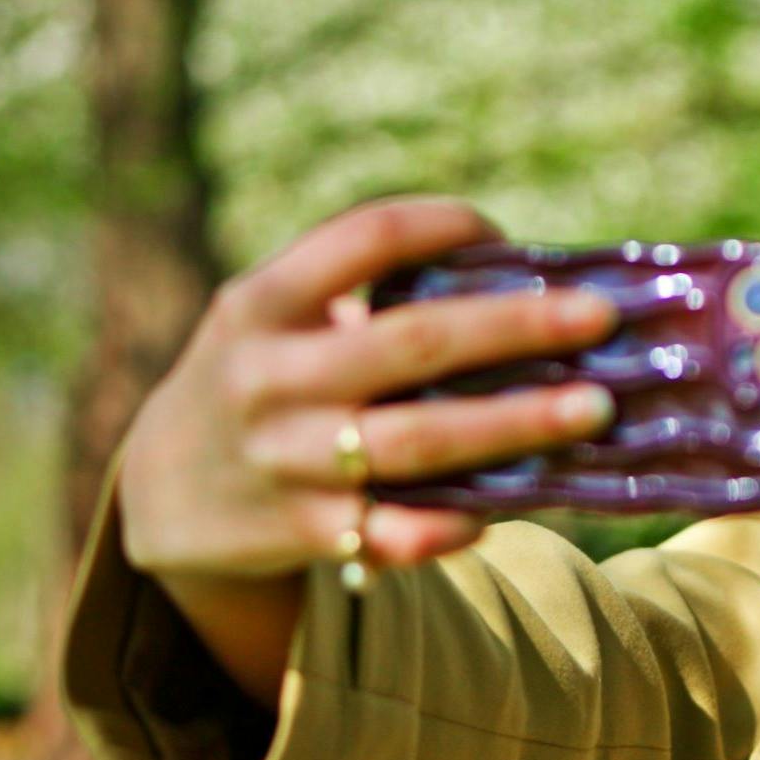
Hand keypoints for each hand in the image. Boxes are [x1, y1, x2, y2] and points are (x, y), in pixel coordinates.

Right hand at [116, 197, 619, 587]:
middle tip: (599, 318)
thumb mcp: (269, 320)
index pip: (363, 240)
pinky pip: (393, 532)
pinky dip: (450, 522)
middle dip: (515, 327)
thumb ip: (357, 299)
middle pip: (411, 342)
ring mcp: (284, 460)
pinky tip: (505, 509)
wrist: (159, 494)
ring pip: (417, 442)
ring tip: (593, 409)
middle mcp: (268, 377)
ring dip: (513, 424)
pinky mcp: (302, 533)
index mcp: (261, 303)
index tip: (506, 234)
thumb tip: (512, 279)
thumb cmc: (259, 380)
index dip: (442, 226)